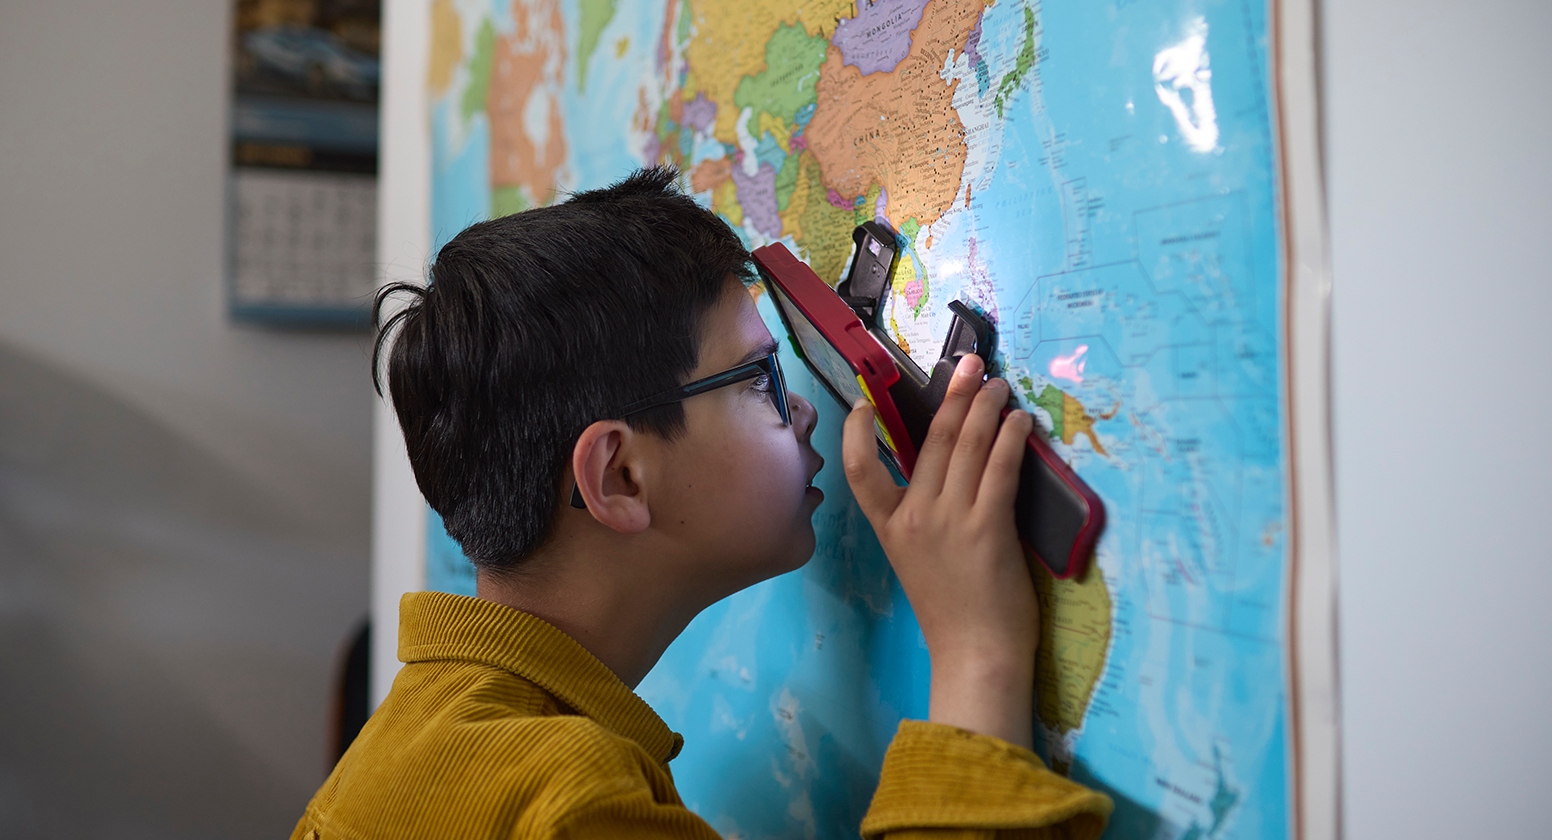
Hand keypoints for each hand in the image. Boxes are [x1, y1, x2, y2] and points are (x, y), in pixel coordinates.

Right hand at [843, 354, 1039, 748]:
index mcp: (891, 529)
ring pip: (967, 446)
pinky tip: (1020, 421)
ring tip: (999, 384)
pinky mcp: (988, 527)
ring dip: (986, 407)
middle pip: (932, 441)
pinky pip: (1000, 468)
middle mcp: (916, 517)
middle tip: (969, 365)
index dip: (857, 434)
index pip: (860, 472)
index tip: (867, 404)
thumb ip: (923, 519)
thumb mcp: (918, 561)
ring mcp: (951, 520)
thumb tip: (950, 473)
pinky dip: (1010, 438)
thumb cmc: (952, 614)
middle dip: (954, 396)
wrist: (975, 655)